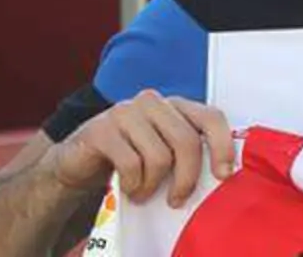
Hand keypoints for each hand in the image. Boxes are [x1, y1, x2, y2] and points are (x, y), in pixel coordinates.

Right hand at [44, 89, 234, 208]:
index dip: (222, 146)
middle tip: (177, 199)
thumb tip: (222, 173)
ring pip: (159, 156)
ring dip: (153, 185)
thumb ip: (188, 152)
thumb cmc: (129, 158)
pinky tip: (129, 188)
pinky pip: (131, 164)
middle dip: (186, 178)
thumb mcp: (163, 151)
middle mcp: (153, 103)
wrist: (79, 162)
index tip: (223, 175)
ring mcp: (126, 112)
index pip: (211, 117)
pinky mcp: (102, 129)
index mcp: (175, 106)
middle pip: (186, 141)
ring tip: (144, 192)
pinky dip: (133, 185)